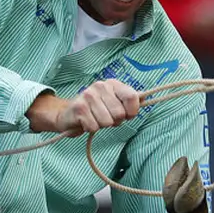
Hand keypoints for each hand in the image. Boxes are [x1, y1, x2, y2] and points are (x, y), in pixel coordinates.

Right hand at [26, 79, 141, 134]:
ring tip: (94, 119)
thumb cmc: (95, 110)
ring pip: (107, 122)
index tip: (126, 116)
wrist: (67, 114)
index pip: (132, 97)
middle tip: (104, 117)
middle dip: (114, 121)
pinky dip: (90, 128)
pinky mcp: (79, 108)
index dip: (132, 112)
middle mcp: (100, 86)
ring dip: (101, 125)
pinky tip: (85, 122)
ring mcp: (89, 96)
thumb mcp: (113, 102)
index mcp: (112, 84)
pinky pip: (94, 127)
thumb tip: (146, 97)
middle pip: (120, 113)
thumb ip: (128, 100)